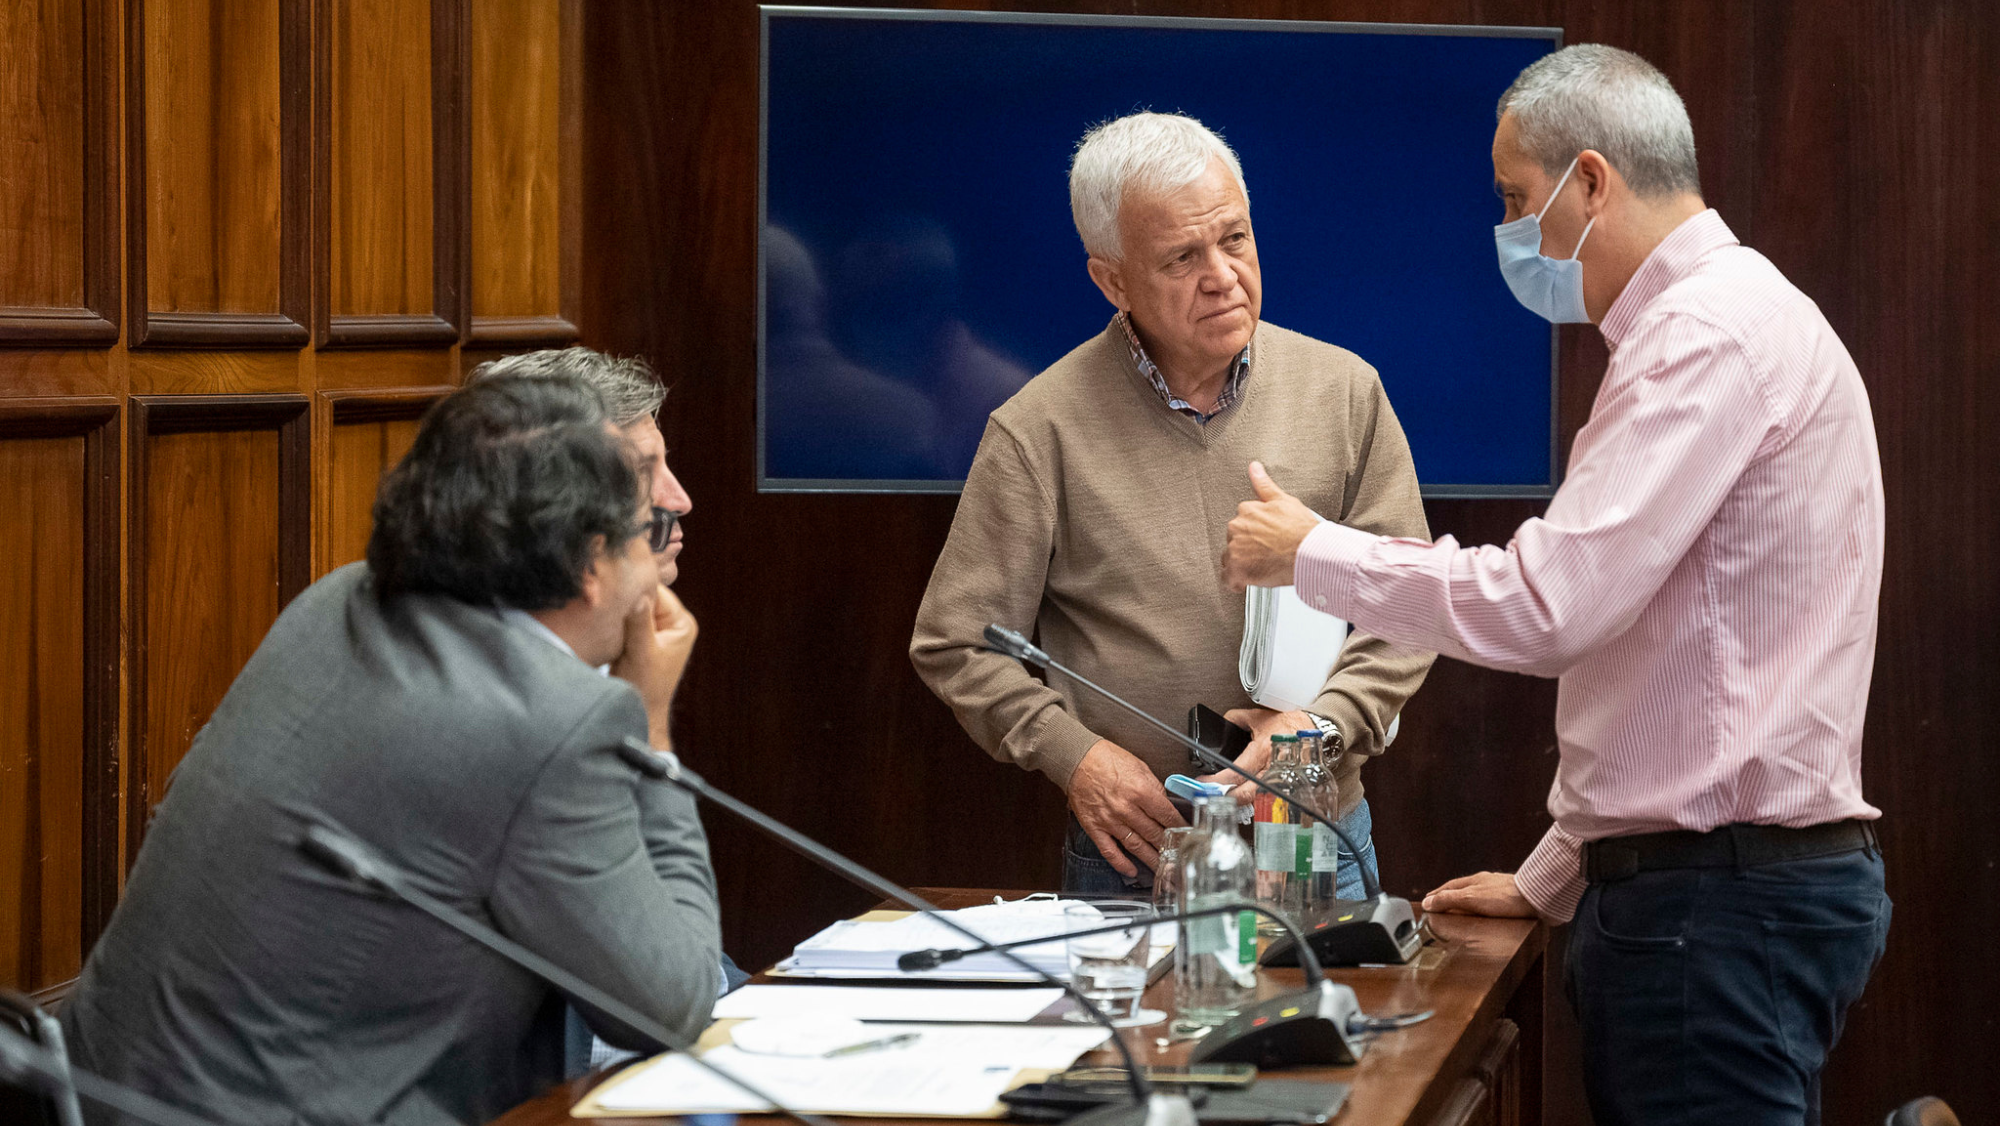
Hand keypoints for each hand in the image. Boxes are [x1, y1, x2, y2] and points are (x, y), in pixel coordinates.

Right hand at [610, 583, 697, 748]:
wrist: (639, 713)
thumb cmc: (643, 687)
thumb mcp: (641, 652)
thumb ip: (640, 623)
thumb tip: (639, 593)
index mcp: (682, 624)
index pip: (658, 592)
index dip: (635, 589)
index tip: (613, 589)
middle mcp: (674, 623)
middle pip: (646, 597)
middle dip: (627, 601)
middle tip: (607, 605)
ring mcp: (659, 630)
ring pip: (635, 608)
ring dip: (621, 612)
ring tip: (607, 619)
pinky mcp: (644, 638)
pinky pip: (629, 619)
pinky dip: (618, 621)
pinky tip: (607, 625)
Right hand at [1067, 740, 1185, 878]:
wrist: (1077, 758)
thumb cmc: (1105, 758)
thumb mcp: (1139, 766)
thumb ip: (1154, 787)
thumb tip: (1165, 804)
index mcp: (1140, 791)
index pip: (1167, 816)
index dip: (1180, 828)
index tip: (1187, 836)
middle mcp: (1126, 808)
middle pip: (1154, 834)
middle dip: (1169, 848)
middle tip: (1179, 858)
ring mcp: (1110, 820)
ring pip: (1136, 846)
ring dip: (1151, 860)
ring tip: (1163, 870)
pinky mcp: (1095, 827)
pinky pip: (1110, 851)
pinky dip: (1121, 863)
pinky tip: (1132, 871)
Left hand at [1197, 708, 1312, 801]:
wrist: (1313, 729)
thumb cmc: (1288, 724)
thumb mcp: (1257, 716)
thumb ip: (1234, 719)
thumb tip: (1220, 724)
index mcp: (1262, 750)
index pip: (1234, 774)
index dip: (1216, 782)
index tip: (1204, 782)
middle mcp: (1271, 768)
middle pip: (1244, 794)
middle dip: (1224, 798)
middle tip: (1209, 795)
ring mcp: (1279, 780)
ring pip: (1255, 800)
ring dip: (1237, 801)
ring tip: (1223, 797)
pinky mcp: (1285, 785)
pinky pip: (1265, 798)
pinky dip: (1251, 799)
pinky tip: (1241, 797)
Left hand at [1221, 461, 1320, 590]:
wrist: (1309, 553)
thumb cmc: (1301, 529)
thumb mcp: (1284, 501)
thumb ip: (1264, 485)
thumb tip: (1254, 467)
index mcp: (1246, 511)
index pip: (1241, 523)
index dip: (1254, 533)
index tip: (1264, 539)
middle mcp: (1237, 528)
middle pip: (1234, 541)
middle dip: (1246, 548)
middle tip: (1266, 554)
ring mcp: (1235, 549)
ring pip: (1230, 559)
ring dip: (1242, 565)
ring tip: (1262, 568)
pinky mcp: (1237, 570)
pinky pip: (1228, 580)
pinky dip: (1236, 582)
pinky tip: (1248, 581)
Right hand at [1421, 872, 1538, 918]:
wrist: (1539, 899)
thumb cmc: (1506, 898)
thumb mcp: (1471, 899)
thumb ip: (1449, 900)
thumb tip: (1428, 902)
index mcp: (1474, 881)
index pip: (1449, 887)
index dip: (1437, 895)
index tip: (1427, 901)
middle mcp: (1487, 884)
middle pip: (1463, 890)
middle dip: (1451, 898)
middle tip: (1440, 907)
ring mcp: (1500, 892)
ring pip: (1478, 897)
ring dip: (1467, 904)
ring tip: (1460, 913)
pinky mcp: (1513, 903)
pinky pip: (1491, 905)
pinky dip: (1482, 909)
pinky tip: (1486, 916)